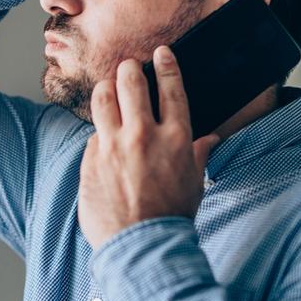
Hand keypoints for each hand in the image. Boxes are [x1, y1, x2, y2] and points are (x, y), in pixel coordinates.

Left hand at [78, 45, 220, 249]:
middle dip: (129, 68)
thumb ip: (198, 154)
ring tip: (109, 90)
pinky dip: (100, 131)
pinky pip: (92, 133)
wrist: (142, 246)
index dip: (165, 64)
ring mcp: (113, 145)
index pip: (170, 87)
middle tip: (129, 68)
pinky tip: (104, 139)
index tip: (161, 53)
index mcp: (175, 138)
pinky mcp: (91, 159)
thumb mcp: (194, 182)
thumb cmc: (172, 215)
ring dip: (106, 88)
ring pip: (102, 97)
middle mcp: (143, 135)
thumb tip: (210, 140)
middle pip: (130, 81)